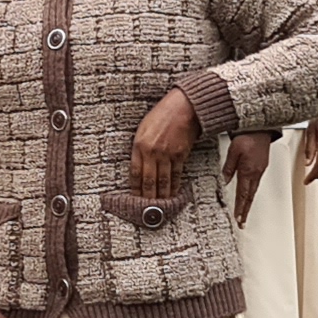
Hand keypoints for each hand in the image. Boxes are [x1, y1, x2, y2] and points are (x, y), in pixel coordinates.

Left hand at [131, 88, 198, 208]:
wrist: (184, 107)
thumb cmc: (163, 115)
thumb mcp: (143, 129)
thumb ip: (139, 148)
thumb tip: (138, 166)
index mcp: (139, 145)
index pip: (135, 173)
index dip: (135, 189)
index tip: (134, 199)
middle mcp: (152, 152)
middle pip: (148, 181)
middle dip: (147, 197)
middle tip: (146, 209)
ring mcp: (167, 154)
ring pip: (163, 181)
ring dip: (161, 196)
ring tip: (159, 207)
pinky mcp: (180, 155)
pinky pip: (176, 175)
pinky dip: (174, 186)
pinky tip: (172, 194)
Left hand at [224, 132, 272, 222]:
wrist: (261, 127)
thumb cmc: (248, 136)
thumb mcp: (233, 151)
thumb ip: (229, 167)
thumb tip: (225, 181)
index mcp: (248, 171)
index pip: (243, 194)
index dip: (240, 208)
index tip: (238, 218)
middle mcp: (256, 173)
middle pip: (249, 196)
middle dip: (245, 211)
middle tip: (242, 222)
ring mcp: (260, 170)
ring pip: (253, 191)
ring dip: (248, 203)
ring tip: (244, 213)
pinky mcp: (261, 166)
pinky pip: (256, 184)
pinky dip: (251, 193)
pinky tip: (248, 195)